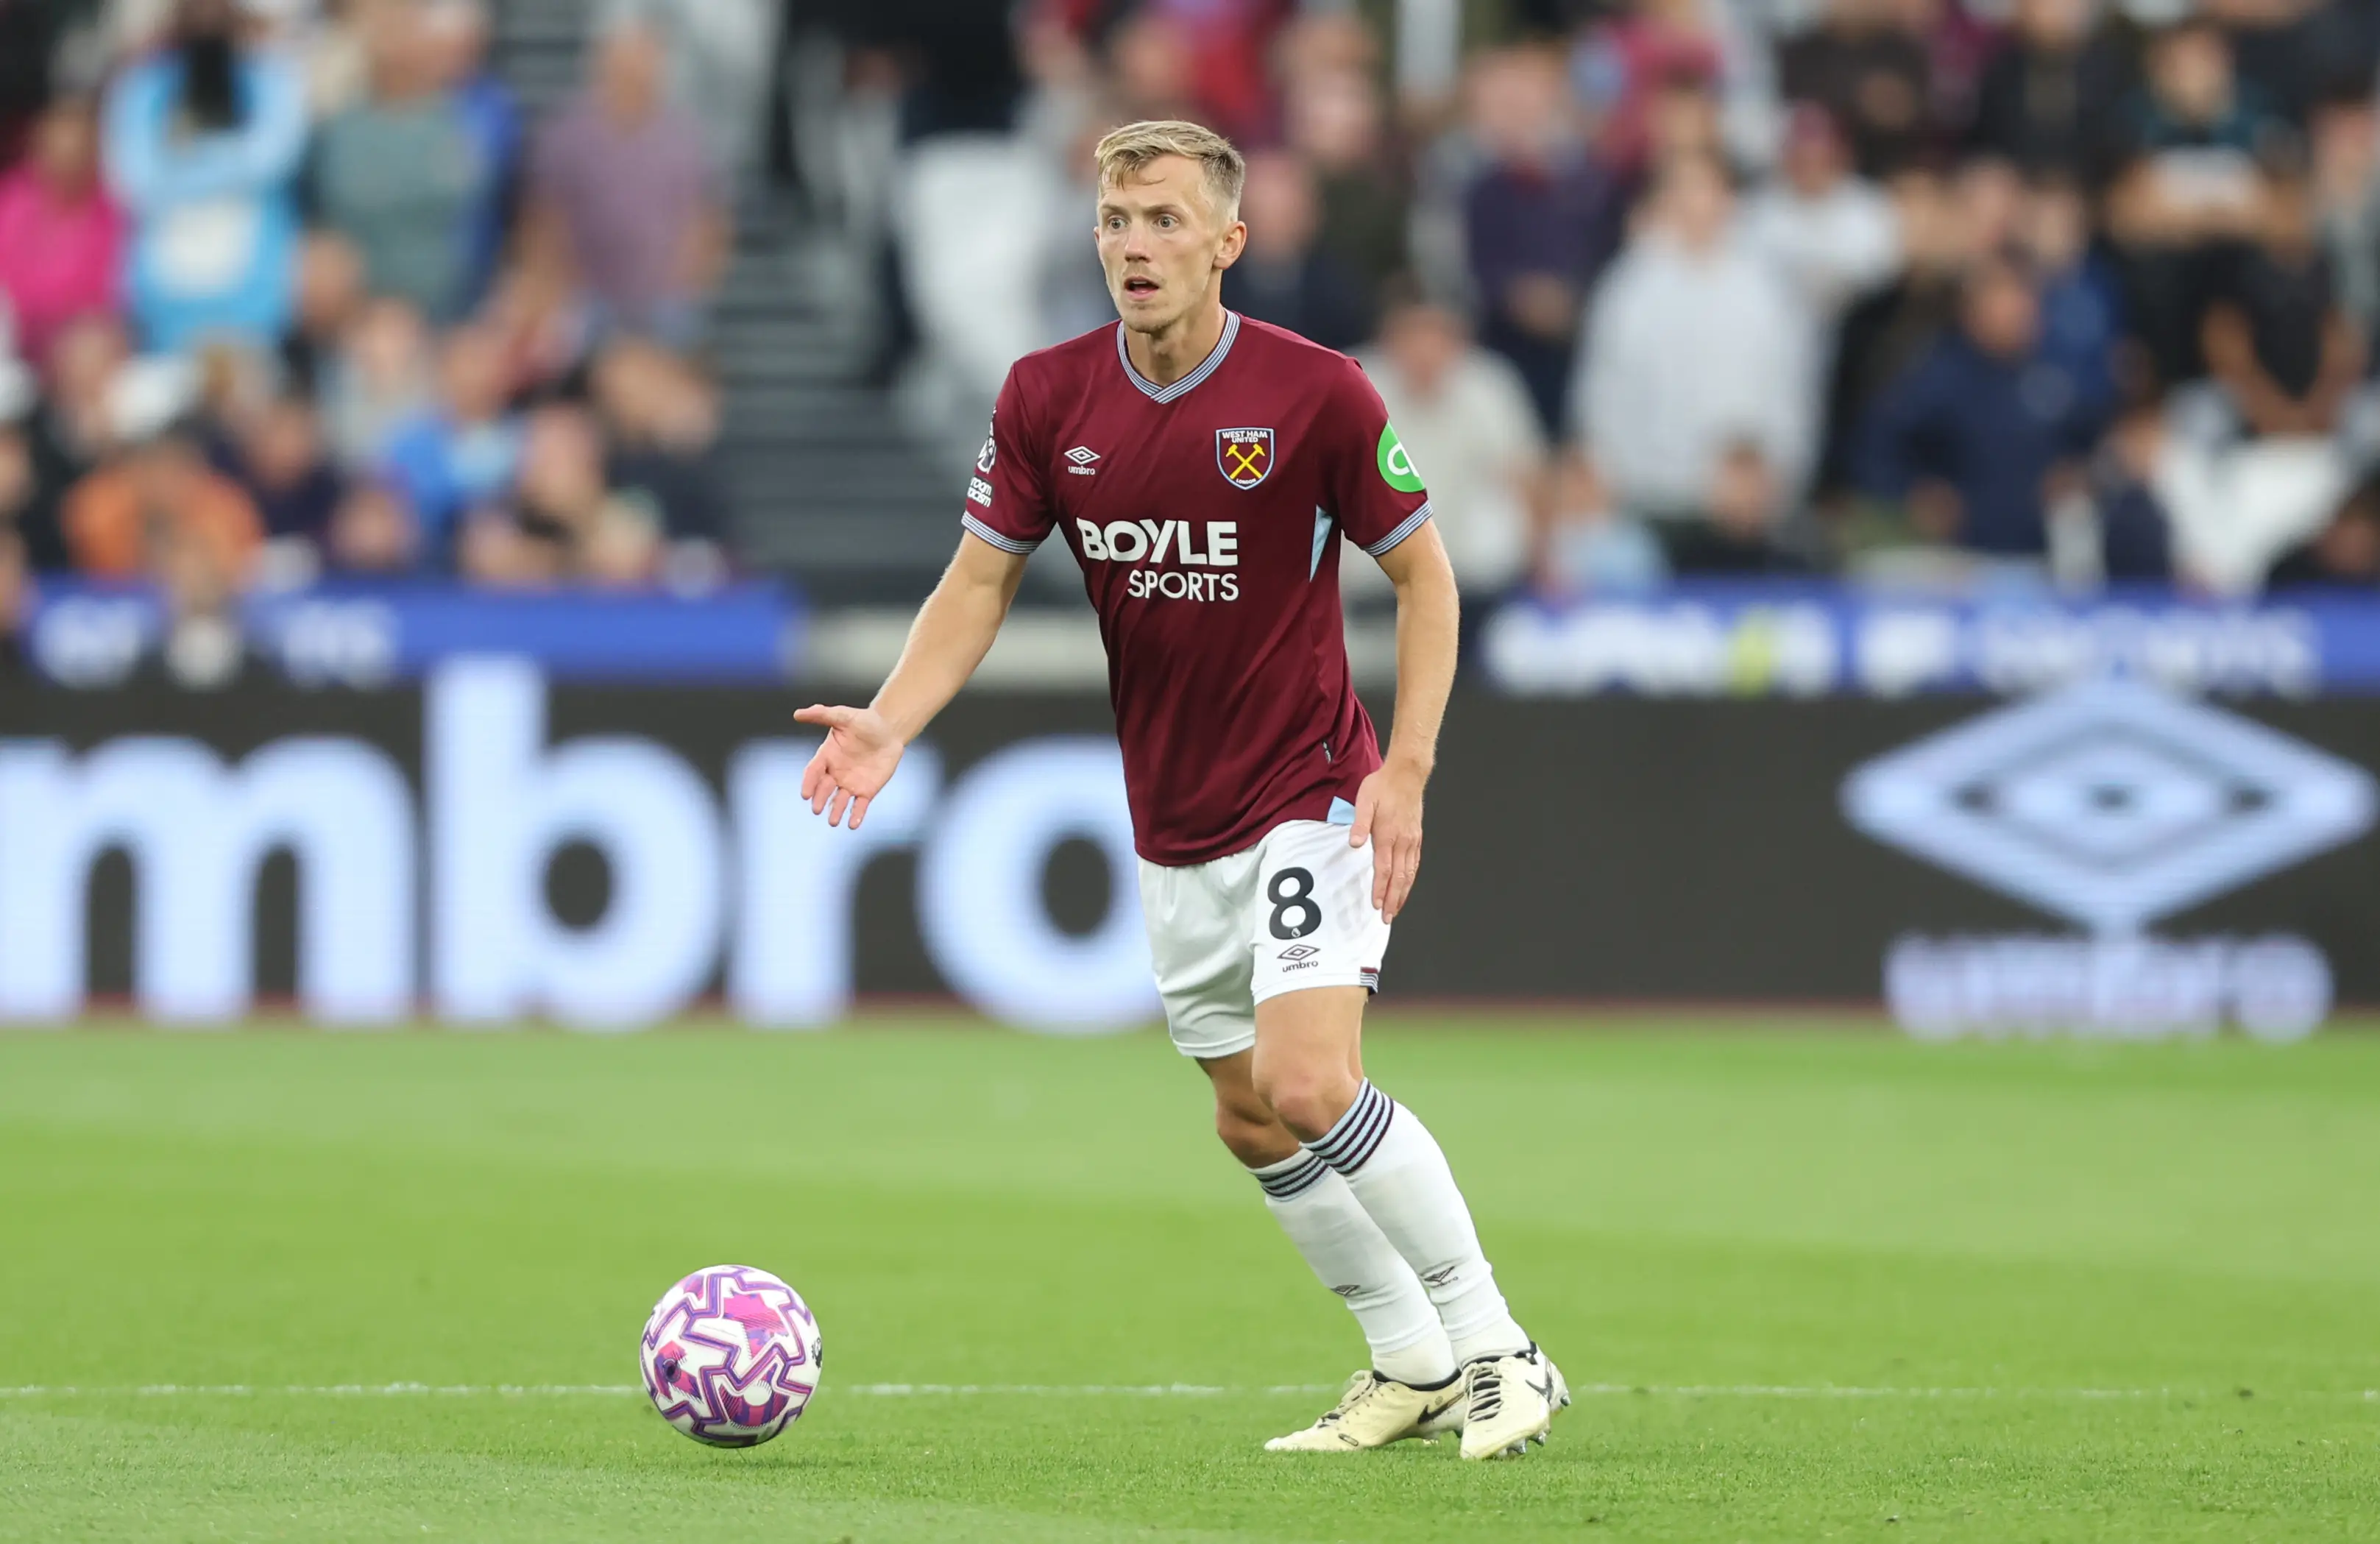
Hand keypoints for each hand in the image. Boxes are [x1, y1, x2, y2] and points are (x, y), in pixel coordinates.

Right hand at [793, 704, 905, 828]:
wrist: (889, 730)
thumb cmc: (865, 721)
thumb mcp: (844, 716)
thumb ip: (822, 714)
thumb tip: (797, 714)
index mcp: (827, 756)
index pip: (814, 771)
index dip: (809, 782)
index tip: (805, 794)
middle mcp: (835, 773)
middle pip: (825, 788)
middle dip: (820, 799)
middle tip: (817, 809)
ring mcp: (850, 783)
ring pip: (840, 800)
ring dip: (836, 811)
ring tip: (833, 821)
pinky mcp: (867, 791)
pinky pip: (859, 805)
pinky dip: (856, 815)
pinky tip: (853, 824)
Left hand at [1349, 759, 1426, 921]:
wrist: (1407, 774)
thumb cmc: (1383, 786)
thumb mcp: (1365, 800)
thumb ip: (1360, 824)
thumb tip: (1354, 843)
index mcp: (1388, 834)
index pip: (1384, 869)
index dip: (1380, 889)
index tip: (1377, 905)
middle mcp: (1402, 841)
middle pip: (1399, 877)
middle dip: (1393, 900)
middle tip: (1387, 918)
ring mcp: (1412, 840)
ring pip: (1409, 873)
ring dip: (1402, 893)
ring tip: (1396, 909)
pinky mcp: (1416, 836)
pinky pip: (1415, 863)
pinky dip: (1411, 879)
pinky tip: (1406, 887)